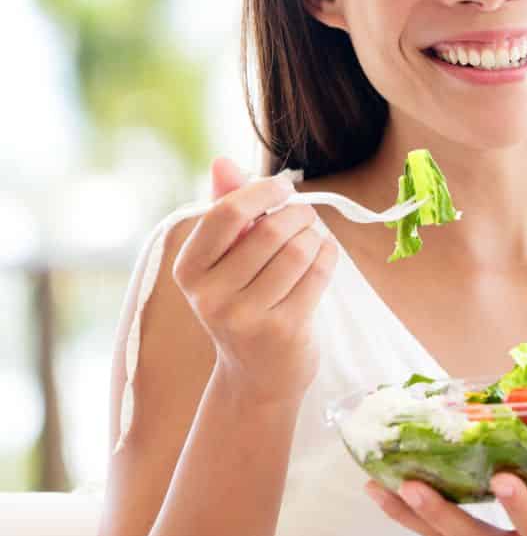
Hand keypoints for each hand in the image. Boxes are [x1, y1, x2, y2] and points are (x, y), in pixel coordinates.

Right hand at [171, 157, 337, 403]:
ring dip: (315, 236)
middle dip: (298, 214)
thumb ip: (224, 208)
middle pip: (271, 230)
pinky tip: (323, 255)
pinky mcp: (284, 331)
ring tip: (312, 239)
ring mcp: (246, 317)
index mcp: (189, 271)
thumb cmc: (242, 300)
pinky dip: (328, 255)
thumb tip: (222, 161)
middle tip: (304, 216)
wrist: (256, 374)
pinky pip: (319, 272)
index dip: (261, 192)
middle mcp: (210, 296)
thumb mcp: (223, 258)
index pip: (225, 214)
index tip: (281, 189)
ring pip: (299, 250)